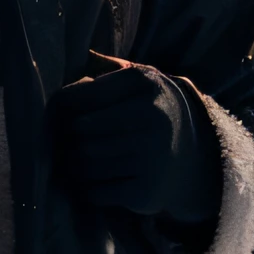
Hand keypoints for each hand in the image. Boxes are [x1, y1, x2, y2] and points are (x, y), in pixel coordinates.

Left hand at [54, 56, 219, 221]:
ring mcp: (151, 156)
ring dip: (75, 163)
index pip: (74, 97)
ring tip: (81, 158)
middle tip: (71, 139)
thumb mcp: (136, 80)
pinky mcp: (145, 192)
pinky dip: (89, 188)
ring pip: (83, 162)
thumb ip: (102, 68)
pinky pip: (94, 192)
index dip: (59, 107)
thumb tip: (74, 61)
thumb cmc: (149, 111)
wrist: (193, 155)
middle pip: (78, 131)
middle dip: (69, 137)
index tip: (62, 113)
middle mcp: (152, 117)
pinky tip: (97, 179)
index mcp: (142, 83)